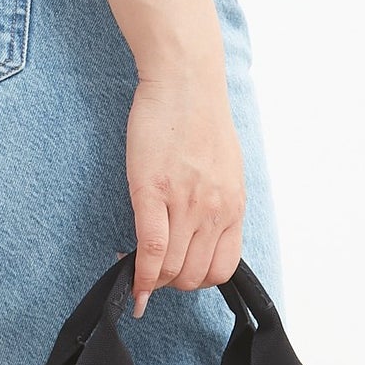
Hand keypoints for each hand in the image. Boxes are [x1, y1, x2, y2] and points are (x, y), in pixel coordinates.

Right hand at [124, 71, 245, 317]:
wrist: (185, 82)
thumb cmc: (200, 118)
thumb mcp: (224, 169)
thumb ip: (215, 202)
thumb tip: (201, 230)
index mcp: (233, 206)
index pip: (221, 269)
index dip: (195, 280)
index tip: (175, 273)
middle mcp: (215, 210)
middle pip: (194, 274)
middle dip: (170, 283)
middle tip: (151, 271)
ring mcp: (186, 203)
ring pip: (171, 267)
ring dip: (152, 279)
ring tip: (138, 268)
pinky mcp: (154, 191)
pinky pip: (151, 247)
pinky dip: (140, 273)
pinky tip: (130, 277)